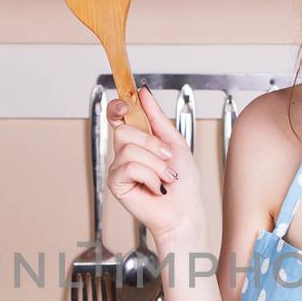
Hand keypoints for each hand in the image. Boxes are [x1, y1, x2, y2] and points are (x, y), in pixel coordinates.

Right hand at [106, 86, 201, 245]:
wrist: (185, 208)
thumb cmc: (183, 181)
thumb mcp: (174, 142)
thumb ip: (156, 117)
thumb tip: (143, 92)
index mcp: (136, 139)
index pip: (116, 116)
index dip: (117, 107)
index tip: (125, 105)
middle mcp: (124, 152)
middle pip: (123, 131)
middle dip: (152, 143)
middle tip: (166, 158)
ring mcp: (118, 168)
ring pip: (129, 150)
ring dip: (156, 164)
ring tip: (165, 177)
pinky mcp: (116, 183)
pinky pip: (130, 167)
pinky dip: (150, 176)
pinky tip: (156, 187)